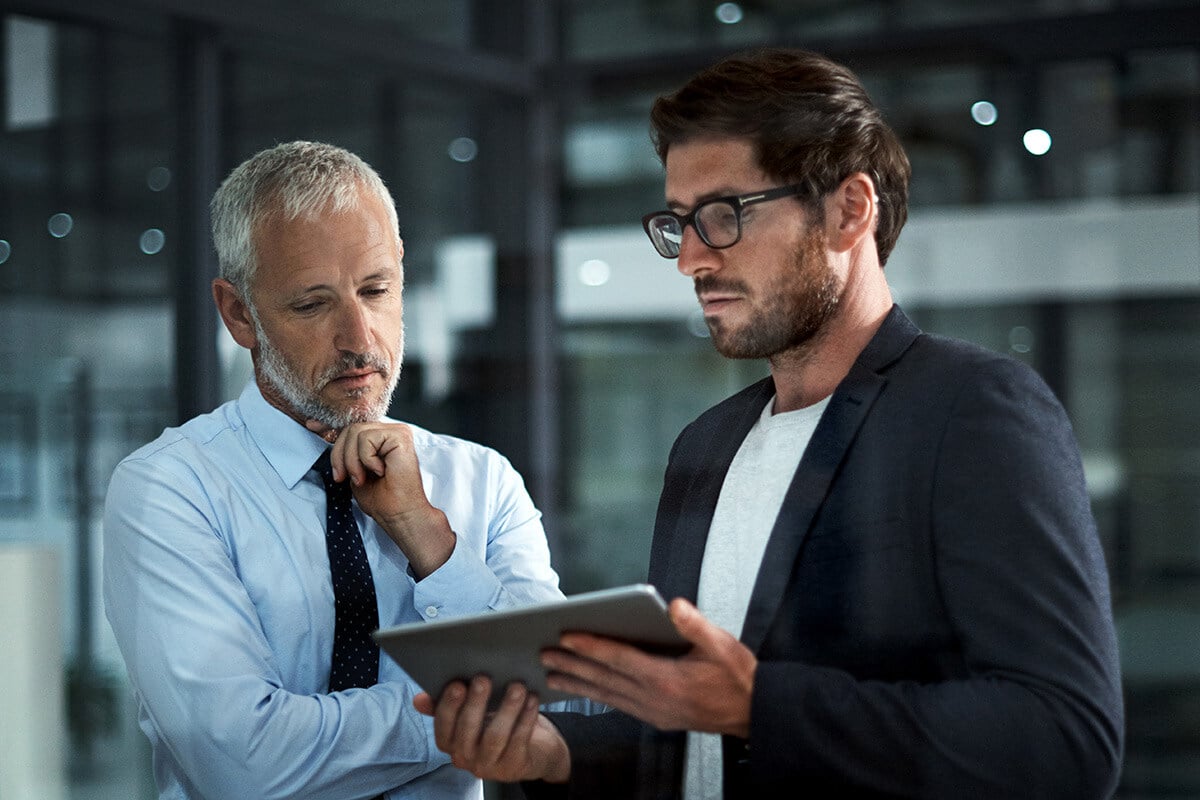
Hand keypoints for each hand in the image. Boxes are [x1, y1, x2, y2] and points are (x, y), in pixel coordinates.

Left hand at [308, 420, 455, 577]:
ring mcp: (397, 432)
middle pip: (350, 429)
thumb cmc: (381, 499)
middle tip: (344, 477)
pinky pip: (366, 439)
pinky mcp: (400, 436)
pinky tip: (380, 471)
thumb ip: (346, 452)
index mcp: (381, 438)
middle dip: (339, 455)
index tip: (310, 426)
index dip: (329, 426)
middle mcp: (391, 431)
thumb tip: (323, 432)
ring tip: (362, 478)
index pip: (351, 426)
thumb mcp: (354, 471)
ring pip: (355, 432)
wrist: (399, 514)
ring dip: (352, 460)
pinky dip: (366, 459)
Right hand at [413, 677, 570, 782]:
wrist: (533, 750)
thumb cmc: (496, 724)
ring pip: (495, 736)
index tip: (457, 684)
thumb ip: (446, 704)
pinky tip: (532, 700)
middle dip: (475, 703)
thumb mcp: (472, 713)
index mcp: (450, 743)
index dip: (448, 706)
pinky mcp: (514, 766)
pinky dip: (526, 718)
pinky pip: (519, 740)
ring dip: (506, 708)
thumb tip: (418, 699)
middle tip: (484, 678)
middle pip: (467, 731)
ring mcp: (490, 766)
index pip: (443, 727)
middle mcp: (465, 758)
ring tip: (517, 686)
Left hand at [543, 598, 755, 736]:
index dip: (591, 647)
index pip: (620, 660)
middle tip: (543, 655)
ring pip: (607, 696)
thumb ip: (695, 625)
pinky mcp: (656, 718)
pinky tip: (584, 689)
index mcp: (668, 679)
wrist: (753, 712)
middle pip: (605, 679)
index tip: (566, 636)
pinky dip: (597, 695)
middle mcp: (655, 700)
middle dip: (572, 666)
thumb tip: (672, 605)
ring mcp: (654, 713)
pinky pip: (618, 705)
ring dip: (578, 684)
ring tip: (551, 676)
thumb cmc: (737, 676)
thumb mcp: (722, 644)